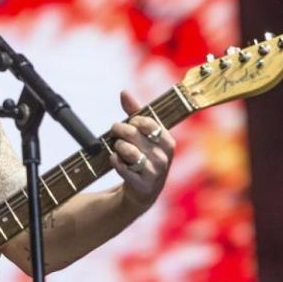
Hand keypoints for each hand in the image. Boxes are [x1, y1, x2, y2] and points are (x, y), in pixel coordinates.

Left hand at [108, 91, 175, 209]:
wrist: (143, 190)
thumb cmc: (143, 155)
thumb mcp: (143, 134)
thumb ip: (134, 112)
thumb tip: (123, 92)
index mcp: (168, 142)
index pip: (147, 122)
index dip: (134, 120)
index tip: (130, 122)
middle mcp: (164, 157)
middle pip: (133, 134)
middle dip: (119, 130)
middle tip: (115, 131)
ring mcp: (155, 173)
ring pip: (128, 151)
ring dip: (117, 146)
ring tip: (117, 147)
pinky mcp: (142, 185)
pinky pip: (122, 167)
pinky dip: (115, 161)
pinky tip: (116, 160)